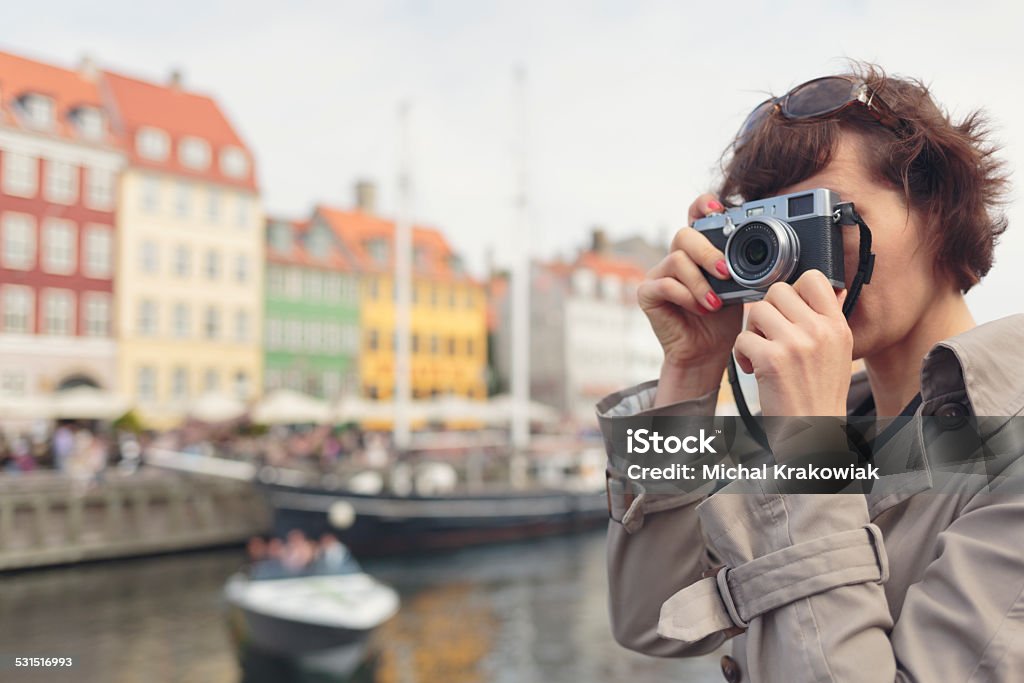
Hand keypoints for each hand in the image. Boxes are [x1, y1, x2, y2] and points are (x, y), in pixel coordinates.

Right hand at [639, 194, 742, 403]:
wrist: (706, 352)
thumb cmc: (723, 320)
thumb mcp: (739, 288)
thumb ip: (741, 266)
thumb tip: (769, 253)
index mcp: (699, 250)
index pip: (696, 216)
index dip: (703, 205)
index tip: (719, 207)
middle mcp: (677, 256)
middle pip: (685, 235)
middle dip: (707, 252)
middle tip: (726, 272)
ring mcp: (659, 273)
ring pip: (677, 260)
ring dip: (700, 282)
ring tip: (716, 302)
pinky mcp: (647, 293)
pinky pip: (664, 284)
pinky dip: (686, 296)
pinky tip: (701, 308)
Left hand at [733, 270, 852, 416]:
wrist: (814, 432)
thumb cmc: (821, 394)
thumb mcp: (839, 353)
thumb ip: (829, 320)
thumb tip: (832, 289)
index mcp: (837, 326)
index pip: (814, 278)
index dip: (794, 289)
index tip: (788, 311)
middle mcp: (819, 331)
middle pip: (778, 291)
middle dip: (767, 312)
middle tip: (770, 335)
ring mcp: (795, 344)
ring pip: (757, 311)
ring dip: (753, 331)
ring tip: (762, 352)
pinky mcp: (771, 360)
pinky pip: (742, 338)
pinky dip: (741, 354)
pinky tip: (754, 369)